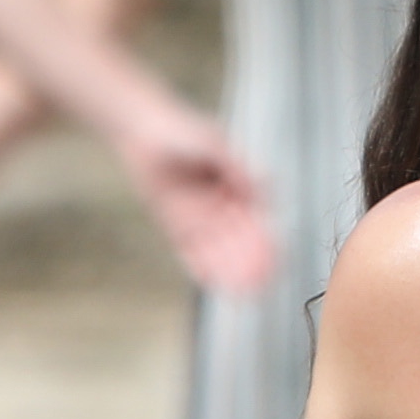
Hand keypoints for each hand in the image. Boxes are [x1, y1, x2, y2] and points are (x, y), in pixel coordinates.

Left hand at [126, 114, 277, 297]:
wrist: (142, 128)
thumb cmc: (181, 129)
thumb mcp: (215, 146)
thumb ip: (240, 171)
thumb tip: (267, 195)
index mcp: (235, 186)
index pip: (256, 220)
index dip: (268, 242)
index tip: (278, 260)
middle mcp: (218, 203)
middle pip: (237, 239)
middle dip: (250, 262)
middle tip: (262, 283)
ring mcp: (196, 213)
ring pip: (215, 247)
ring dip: (228, 268)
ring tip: (240, 290)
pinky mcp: (173, 220)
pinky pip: (188, 247)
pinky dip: (198, 264)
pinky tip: (208, 280)